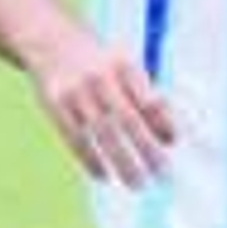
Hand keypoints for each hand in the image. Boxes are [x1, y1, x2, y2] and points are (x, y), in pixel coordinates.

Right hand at [29, 24, 176, 187]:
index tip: (174, 144)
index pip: (148, 99)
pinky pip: (75, 139)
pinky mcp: (55, 105)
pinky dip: (91, 160)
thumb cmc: (101, 65)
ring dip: (122, 162)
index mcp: (124, 66)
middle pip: (128, 120)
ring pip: (102, 134)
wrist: (52, 43)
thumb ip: (149, 99)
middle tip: (161, 174)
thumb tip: (172, 138)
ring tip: (138, 184)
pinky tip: (104, 176)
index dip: (163, 122)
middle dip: (147, 150)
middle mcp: (100, 77)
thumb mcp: (127, 70)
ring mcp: (75, 91)